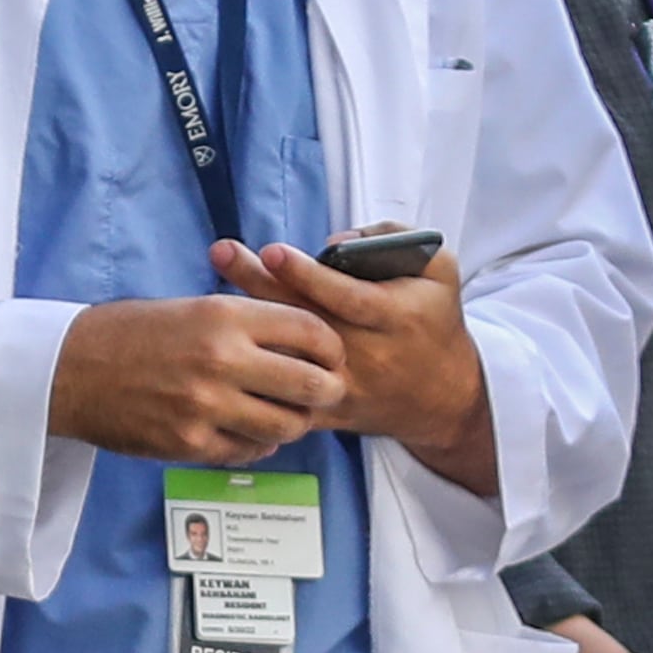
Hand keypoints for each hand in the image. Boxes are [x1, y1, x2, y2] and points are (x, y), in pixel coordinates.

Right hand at [46, 295, 346, 464]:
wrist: (70, 369)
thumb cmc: (132, 332)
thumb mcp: (194, 306)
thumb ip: (249, 320)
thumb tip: (306, 339)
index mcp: (225, 316)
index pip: (310, 331)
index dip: (332, 347)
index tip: (332, 356)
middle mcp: (222, 360)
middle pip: (313, 384)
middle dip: (327, 390)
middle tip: (324, 392)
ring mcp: (207, 406)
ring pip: (288, 425)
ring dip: (295, 422)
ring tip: (287, 414)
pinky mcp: (190, 444)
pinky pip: (250, 451)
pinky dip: (259, 444)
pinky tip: (249, 431)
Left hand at [214, 233, 495, 494]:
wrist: (443, 396)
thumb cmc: (434, 320)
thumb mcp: (440, 271)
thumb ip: (399, 240)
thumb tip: (340, 239)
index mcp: (393, 318)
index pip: (345, 296)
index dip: (308, 274)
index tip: (272, 251)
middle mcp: (365, 354)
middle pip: (303, 319)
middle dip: (261, 283)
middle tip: (223, 251)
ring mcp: (344, 387)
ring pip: (288, 357)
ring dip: (249, 329)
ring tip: (210, 299)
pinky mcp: (328, 412)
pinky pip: (284, 399)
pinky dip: (254, 381)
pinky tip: (221, 354)